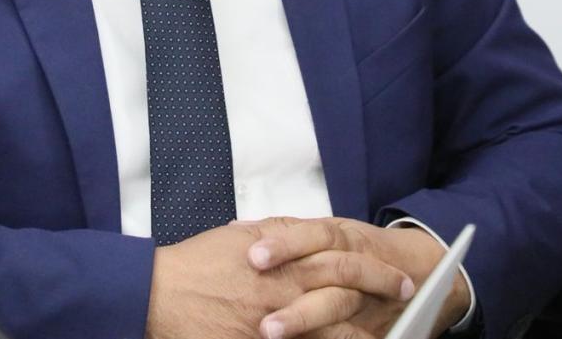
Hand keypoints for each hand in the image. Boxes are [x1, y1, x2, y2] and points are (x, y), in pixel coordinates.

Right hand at [144, 222, 412, 338]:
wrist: (158, 293)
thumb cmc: (196, 264)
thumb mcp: (241, 237)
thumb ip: (277, 235)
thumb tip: (302, 234)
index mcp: (282, 260)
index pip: (342, 262)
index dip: (374, 270)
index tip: (395, 276)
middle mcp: (285, 290)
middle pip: (346, 293)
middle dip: (379, 295)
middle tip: (403, 299)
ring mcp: (276, 324)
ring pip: (334, 331)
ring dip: (362, 334)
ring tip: (386, 335)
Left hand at [240, 217, 469, 338]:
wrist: (419, 269)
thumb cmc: (360, 248)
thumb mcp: (325, 230)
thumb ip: (282, 231)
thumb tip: (237, 231)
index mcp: (341, 238)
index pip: (312, 235)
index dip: (284, 244)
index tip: (253, 256)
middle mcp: (356, 266)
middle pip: (327, 277)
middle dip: (295, 297)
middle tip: (261, 316)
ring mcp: (367, 299)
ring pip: (339, 308)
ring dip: (307, 321)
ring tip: (271, 332)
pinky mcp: (373, 326)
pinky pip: (353, 336)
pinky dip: (335, 338)